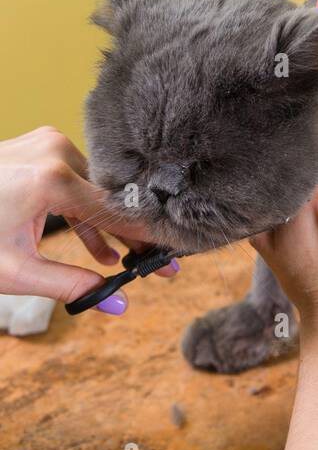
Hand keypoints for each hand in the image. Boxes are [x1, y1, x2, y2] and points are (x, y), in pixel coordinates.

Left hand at [0, 126, 177, 309]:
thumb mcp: (16, 271)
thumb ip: (71, 286)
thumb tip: (116, 305)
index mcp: (52, 180)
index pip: (118, 211)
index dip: (147, 241)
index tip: (169, 263)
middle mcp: (56, 152)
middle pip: (111, 197)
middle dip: (134, 236)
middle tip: (159, 266)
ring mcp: (47, 144)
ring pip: (96, 188)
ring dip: (110, 225)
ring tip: (129, 260)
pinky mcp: (40, 146)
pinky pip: (77, 179)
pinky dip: (85, 211)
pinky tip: (97, 247)